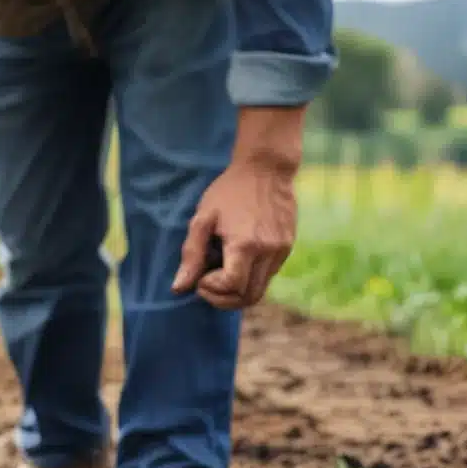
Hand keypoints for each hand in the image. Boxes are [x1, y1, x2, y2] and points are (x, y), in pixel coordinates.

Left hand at [172, 158, 297, 309]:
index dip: (212, 290)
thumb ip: (191, 255)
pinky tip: (236, 261)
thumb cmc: (229, 192)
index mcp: (245, 244)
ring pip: (259, 291)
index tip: (201, 277)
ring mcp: (281, 251)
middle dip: (223, 299)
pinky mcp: (287, 248)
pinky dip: (249, 279)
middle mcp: (268, 251)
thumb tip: (179, 288)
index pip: (232, 286)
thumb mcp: (203, 219)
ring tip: (220, 273)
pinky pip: (268, 276)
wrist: (266, 168)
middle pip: (248, 297)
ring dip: (236, 292)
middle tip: (206, 284)